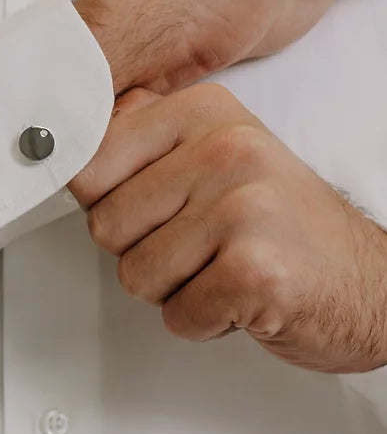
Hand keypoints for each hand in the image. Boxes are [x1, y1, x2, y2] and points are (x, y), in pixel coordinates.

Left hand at [69, 85, 386, 373]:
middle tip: (200, 247)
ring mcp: (242, 207)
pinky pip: (178, 315)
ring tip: (223, 269)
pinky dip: (205, 322)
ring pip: (136, 275)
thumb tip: (75, 130)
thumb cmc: (286, 225)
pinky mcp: (254, 271)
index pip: (90, 160)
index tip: (145, 211)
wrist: (371, 283)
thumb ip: (149, 134)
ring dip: (175, 291)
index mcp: (205, 111)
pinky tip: (242, 298)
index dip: (106, 202)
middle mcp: (225, 149)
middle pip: (105, 224)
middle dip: (143, 252)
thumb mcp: (220, 152)